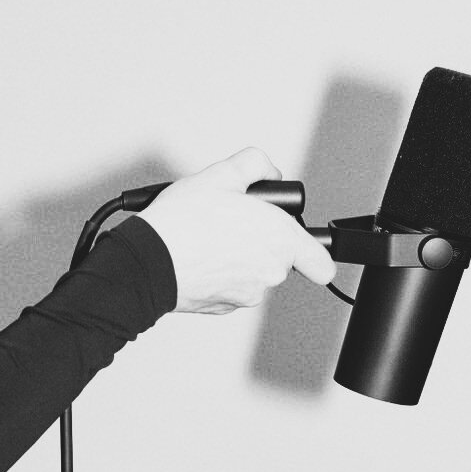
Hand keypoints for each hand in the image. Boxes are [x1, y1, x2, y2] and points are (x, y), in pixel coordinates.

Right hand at [140, 148, 334, 313]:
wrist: (148, 261)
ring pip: (254, 274)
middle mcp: (270, 273)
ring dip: (239, 258)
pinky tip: (201, 256)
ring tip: (210, 237)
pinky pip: (232, 288)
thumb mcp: (221, 173)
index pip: (322, 264)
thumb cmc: (183, 222)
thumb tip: (267, 171)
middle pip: (281, 259)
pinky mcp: (224, 307)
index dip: (314, 253)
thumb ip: (255, 164)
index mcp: (280, 242)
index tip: (303, 246)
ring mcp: (248, 295)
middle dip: (261, 241)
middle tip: (233, 223)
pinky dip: (220, 274)